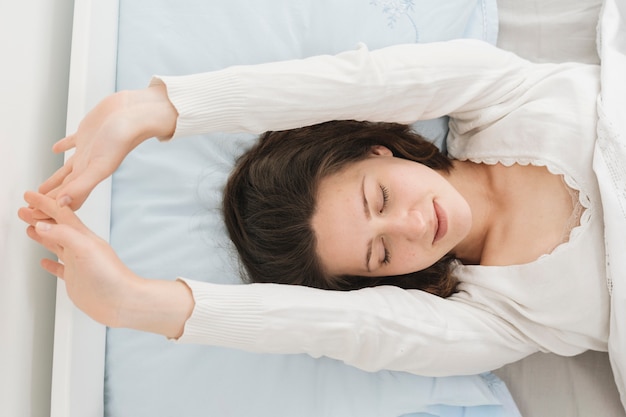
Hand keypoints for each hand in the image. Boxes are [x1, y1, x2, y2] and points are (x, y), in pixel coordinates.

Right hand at [18, 191, 193, 336]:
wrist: (122, 302)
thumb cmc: (111, 277)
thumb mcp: (87, 249)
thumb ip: (65, 235)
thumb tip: (43, 225)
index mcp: (83, 237)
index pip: (60, 215)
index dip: (45, 204)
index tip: (30, 195)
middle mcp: (80, 248)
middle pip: (56, 228)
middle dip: (39, 218)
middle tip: (24, 210)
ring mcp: (78, 264)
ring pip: (56, 245)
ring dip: (42, 236)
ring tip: (29, 227)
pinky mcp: (76, 280)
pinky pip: (59, 268)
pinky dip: (50, 263)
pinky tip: (44, 262)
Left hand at [39, 84, 177, 209]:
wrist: (135, 115)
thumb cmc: (122, 140)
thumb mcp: (99, 166)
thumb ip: (81, 186)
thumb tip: (62, 204)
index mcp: (90, 175)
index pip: (69, 199)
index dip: (52, 210)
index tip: (38, 218)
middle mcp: (88, 165)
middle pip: (65, 187)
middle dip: (50, 199)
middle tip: (36, 208)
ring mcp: (87, 150)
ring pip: (66, 170)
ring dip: (54, 180)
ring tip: (42, 189)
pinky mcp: (87, 134)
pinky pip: (71, 143)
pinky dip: (62, 147)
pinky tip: (56, 148)